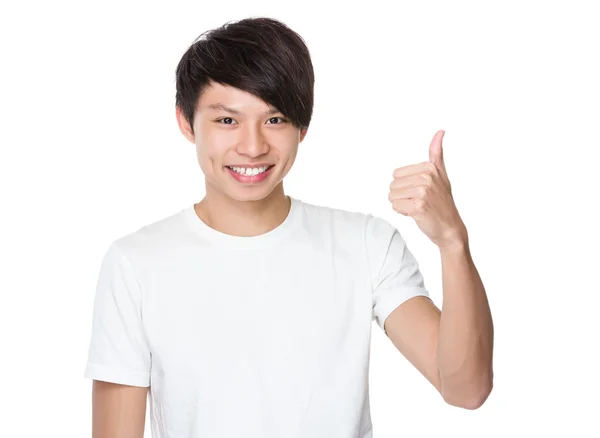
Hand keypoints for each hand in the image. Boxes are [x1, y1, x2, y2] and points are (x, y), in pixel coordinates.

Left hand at [388, 130, 467, 248]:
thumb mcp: (441, 175)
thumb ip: (436, 154)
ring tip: (419, 207)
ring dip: (403, 205)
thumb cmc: (442, 202)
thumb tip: (440, 131)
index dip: (405, 186)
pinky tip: (417, 214)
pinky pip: (395, 207)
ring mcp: (423, 191)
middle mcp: (427, 177)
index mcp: (429, 167)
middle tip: (420, 201)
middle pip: (392, 186)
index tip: (421, 191)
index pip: (396, 175)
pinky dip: (403, 213)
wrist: (450, 228)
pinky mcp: (418, 205)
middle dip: (403, 196)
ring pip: (392, 197)